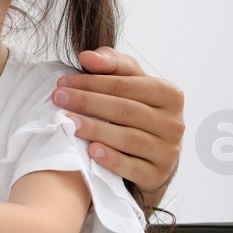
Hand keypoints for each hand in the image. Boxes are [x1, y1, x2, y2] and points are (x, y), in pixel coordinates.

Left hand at [54, 47, 183, 207]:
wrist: (149, 154)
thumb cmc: (134, 110)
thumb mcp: (128, 82)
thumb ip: (111, 64)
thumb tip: (87, 57)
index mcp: (170, 94)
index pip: (126, 85)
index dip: (92, 82)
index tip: (63, 82)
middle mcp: (174, 123)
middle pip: (126, 110)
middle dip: (88, 102)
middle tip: (58, 99)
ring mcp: (168, 151)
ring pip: (129, 138)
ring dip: (96, 129)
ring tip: (68, 123)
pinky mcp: (158, 175)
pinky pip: (134, 167)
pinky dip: (112, 159)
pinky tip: (91, 150)